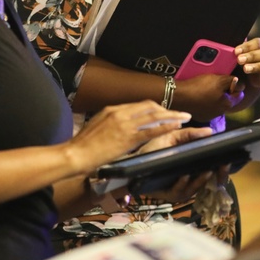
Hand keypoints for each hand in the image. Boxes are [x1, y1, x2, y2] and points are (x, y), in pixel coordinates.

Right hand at [69, 101, 189, 173]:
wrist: (75, 154)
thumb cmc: (83, 145)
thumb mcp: (96, 126)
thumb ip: (110, 123)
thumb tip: (118, 125)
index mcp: (112, 109)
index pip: (138, 105)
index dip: (154, 108)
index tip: (164, 112)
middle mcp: (120, 112)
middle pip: (150, 106)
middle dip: (167, 110)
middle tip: (179, 114)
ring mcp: (125, 124)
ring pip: (155, 116)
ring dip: (172, 116)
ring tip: (185, 118)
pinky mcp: (128, 137)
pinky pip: (152, 130)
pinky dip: (166, 127)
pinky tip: (176, 127)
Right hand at [172, 74, 244, 119]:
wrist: (179, 96)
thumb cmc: (200, 87)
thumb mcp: (218, 80)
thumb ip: (232, 81)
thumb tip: (241, 84)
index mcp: (227, 104)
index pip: (239, 94)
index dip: (235, 86)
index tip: (228, 80)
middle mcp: (220, 113)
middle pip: (227, 100)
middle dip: (225, 92)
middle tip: (217, 83)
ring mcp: (209, 116)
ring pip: (217, 104)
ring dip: (215, 97)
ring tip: (207, 88)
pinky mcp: (199, 116)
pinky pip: (207, 107)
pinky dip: (206, 102)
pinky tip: (200, 95)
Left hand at [236, 37, 259, 89]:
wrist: (249, 78)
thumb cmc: (246, 61)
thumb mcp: (243, 53)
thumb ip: (241, 49)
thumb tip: (237, 43)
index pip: (257, 42)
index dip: (247, 46)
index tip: (236, 52)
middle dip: (250, 56)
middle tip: (239, 60)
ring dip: (257, 66)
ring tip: (245, 69)